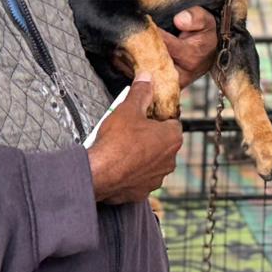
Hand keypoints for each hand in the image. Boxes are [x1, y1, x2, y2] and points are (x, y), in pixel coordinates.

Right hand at [88, 74, 182, 204]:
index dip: (157, 118)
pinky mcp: (141, 192)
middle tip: (131, 130)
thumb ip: (140, 92)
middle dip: (149, 137)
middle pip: (162, 143)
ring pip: (151, 162)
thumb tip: (146, 78)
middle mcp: (169, 161)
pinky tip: (118, 165)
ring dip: (141, 156)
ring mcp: (156, 179)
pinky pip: (139, 178)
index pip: (172, 123)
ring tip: (122, 148)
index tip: (144, 116)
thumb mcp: (128, 108)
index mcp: (172, 138)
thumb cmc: (116, 141)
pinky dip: (131, 173)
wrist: (98, 173)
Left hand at [111, 7, 218, 89]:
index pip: (166, 46)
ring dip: (128, 60)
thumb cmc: (203, 35)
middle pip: (152, 63)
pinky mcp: (159, 86)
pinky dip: (127, 67)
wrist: (206, 53)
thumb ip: (196, 17)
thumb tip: (180, 20)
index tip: (142, 23)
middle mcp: (180, 75)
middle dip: (137, 50)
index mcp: (192, 58)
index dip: (153, 34)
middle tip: (121, 39)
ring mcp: (168, 83)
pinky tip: (117, 56)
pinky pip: (140, 79)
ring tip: (116, 47)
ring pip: (144, 73)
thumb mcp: (206, 21)